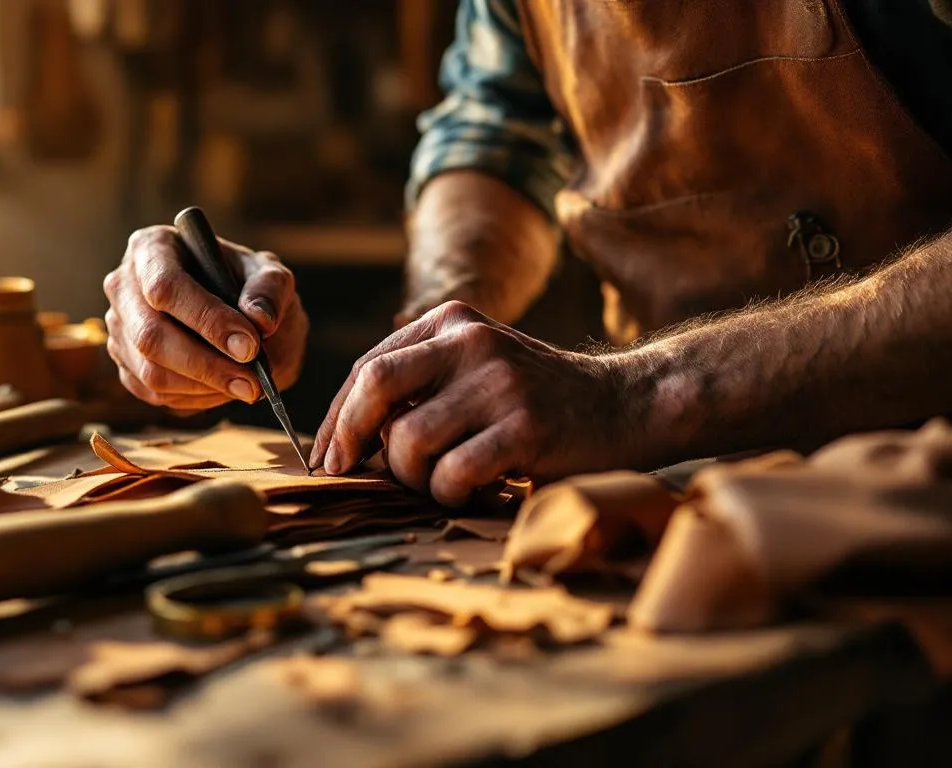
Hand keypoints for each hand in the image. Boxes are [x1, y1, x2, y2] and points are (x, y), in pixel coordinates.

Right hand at [104, 226, 307, 411]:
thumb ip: (270, 290)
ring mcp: (120, 327)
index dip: (206, 319)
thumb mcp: (269, 276)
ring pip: (150, 371)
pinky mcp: (126, 363)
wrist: (238, 317)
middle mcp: (124, 286)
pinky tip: (223, 388)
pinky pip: (153, 392)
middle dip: (205, 364)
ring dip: (204, 386)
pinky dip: (194, 397)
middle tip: (252, 381)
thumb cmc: (247, 287)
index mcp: (153, 248)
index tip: (249, 346)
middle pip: (150, 335)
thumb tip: (259, 319)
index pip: (165, 286)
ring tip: (246, 387)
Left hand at [310, 301, 630, 505]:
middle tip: (345, 472)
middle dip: (347, 437)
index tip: (324, 456)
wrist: (627, 403)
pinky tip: (477, 490)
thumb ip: (421, 382)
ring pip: (409, 441)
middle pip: (375, 387)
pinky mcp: (525, 428)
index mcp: (452, 323)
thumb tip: (345, 436)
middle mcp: (472, 343)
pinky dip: (452, 494)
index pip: (369, 368)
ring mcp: (500, 383)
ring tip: (445, 481)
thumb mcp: (478, 366)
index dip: (335, 417)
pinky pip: (453, 474)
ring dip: (414, 477)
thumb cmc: (537, 398)